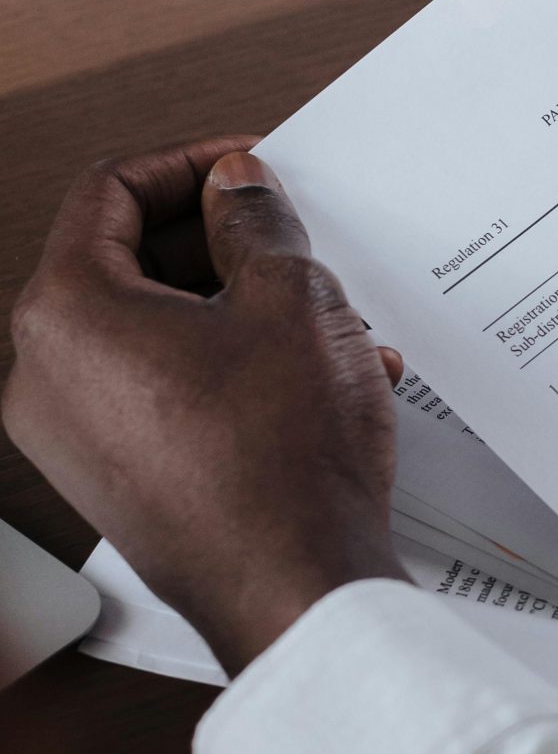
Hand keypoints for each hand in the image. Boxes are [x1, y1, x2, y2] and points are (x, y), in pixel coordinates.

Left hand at [4, 141, 405, 674]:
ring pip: (149, 329)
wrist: (296, 589)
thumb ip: (253, 220)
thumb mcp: (290, 297)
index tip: (247, 167)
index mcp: (65, 312)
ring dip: (231, 306)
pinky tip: (306, 377)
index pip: (110, 191)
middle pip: (122, 261)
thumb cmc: (283, 458)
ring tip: (318, 317)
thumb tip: (235, 187)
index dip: (190, 164)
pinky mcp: (109, 479)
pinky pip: (158, 390)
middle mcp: (43, 375)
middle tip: (286, 236)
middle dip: (215, 241)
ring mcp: (69, 437)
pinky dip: (222, 367)